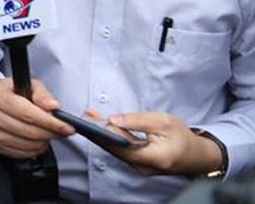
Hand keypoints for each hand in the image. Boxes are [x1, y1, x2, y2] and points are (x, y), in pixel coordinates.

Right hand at [0, 78, 72, 158]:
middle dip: (51, 132)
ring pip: (29, 145)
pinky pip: (24, 153)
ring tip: (46, 131)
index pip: (29, 114)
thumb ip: (42, 94)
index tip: (67, 126)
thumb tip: (53, 106)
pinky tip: (37, 139)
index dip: (51, 123)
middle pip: (30, 132)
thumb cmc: (10, 92)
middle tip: (61, 129)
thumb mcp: (28, 85)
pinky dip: (36, 149)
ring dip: (44, 141)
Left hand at [101, 111, 224, 176]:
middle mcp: (144, 167)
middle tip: (86, 115)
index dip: (105, 133)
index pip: (121, 146)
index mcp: (153, 157)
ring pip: (116, 150)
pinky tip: (103, 125)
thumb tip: (114, 119)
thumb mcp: (163, 121)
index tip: (91, 120)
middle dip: (99, 131)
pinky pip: (121, 150)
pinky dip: (112, 138)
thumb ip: (137, 120)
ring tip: (90, 116)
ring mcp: (140, 167)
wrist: (197, 155)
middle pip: (115, 148)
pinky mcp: (138, 164)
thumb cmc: (182, 137)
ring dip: (103, 133)